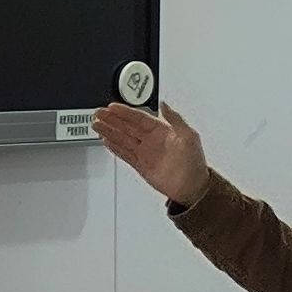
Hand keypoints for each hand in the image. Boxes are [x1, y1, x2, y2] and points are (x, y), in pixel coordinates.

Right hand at [92, 102, 207, 204]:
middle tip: (98, 113)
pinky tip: (106, 141)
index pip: (138, 118)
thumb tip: (164, 104)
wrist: (192, 187)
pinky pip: (124, 154)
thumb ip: (175, 119)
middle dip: (112, 119)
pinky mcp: (140, 165)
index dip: (125, 112)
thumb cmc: (194, 162)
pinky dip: (115, 147)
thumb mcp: (189, 136)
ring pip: (122, 139)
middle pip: (127, 126)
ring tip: (96, 125)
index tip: (112, 107)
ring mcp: (145, 152)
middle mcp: (151, 140)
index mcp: (161, 130)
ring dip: (109, 131)